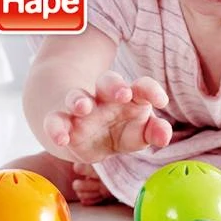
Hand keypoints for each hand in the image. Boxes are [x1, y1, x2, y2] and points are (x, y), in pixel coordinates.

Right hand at [43, 72, 172, 162]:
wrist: (85, 136)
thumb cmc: (119, 131)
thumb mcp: (139, 134)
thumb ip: (153, 132)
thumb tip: (164, 136)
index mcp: (129, 98)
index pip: (141, 87)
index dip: (151, 90)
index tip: (161, 102)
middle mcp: (104, 98)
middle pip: (108, 82)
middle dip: (115, 86)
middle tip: (123, 93)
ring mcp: (81, 108)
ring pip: (77, 97)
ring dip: (79, 100)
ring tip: (83, 107)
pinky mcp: (62, 122)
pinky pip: (55, 121)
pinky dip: (56, 129)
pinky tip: (61, 139)